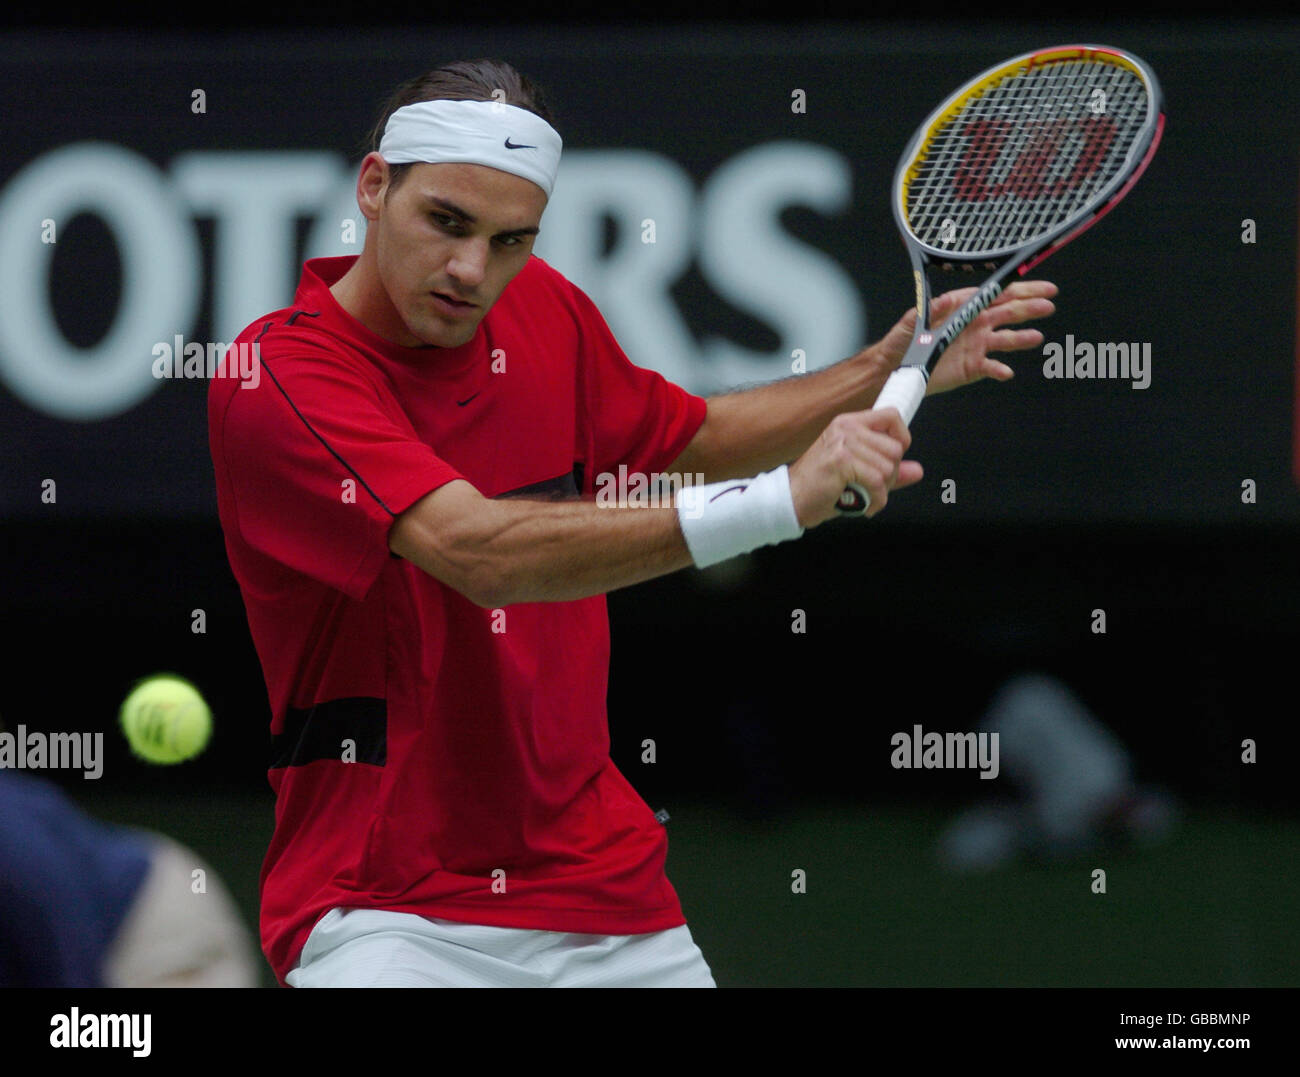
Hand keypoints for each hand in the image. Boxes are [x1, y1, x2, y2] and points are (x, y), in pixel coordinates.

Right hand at [788, 408, 922, 525]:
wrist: (790, 500)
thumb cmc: (819, 487)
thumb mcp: (857, 473)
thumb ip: (888, 470)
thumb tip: (917, 470)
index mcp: (849, 423)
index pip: (891, 416)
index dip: (902, 437)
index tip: (894, 458)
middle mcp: (846, 428)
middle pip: (895, 448)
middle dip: (890, 475)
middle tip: (870, 487)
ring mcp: (843, 443)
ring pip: (888, 467)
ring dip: (881, 490)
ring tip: (862, 496)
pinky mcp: (841, 461)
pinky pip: (877, 481)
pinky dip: (876, 500)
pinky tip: (863, 506)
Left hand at [874, 280, 1057, 396]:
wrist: (894, 367)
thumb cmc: (903, 339)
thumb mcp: (914, 319)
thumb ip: (933, 309)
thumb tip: (948, 299)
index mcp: (965, 308)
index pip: (996, 295)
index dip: (1019, 290)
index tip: (1041, 287)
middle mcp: (975, 325)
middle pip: (1008, 313)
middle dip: (1029, 308)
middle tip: (1049, 305)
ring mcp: (976, 346)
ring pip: (1005, 340)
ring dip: (1021, 338)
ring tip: (1036, 337)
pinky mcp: (972, 368)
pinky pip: (990, 367)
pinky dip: (999, 369)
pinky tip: (1007, 371)